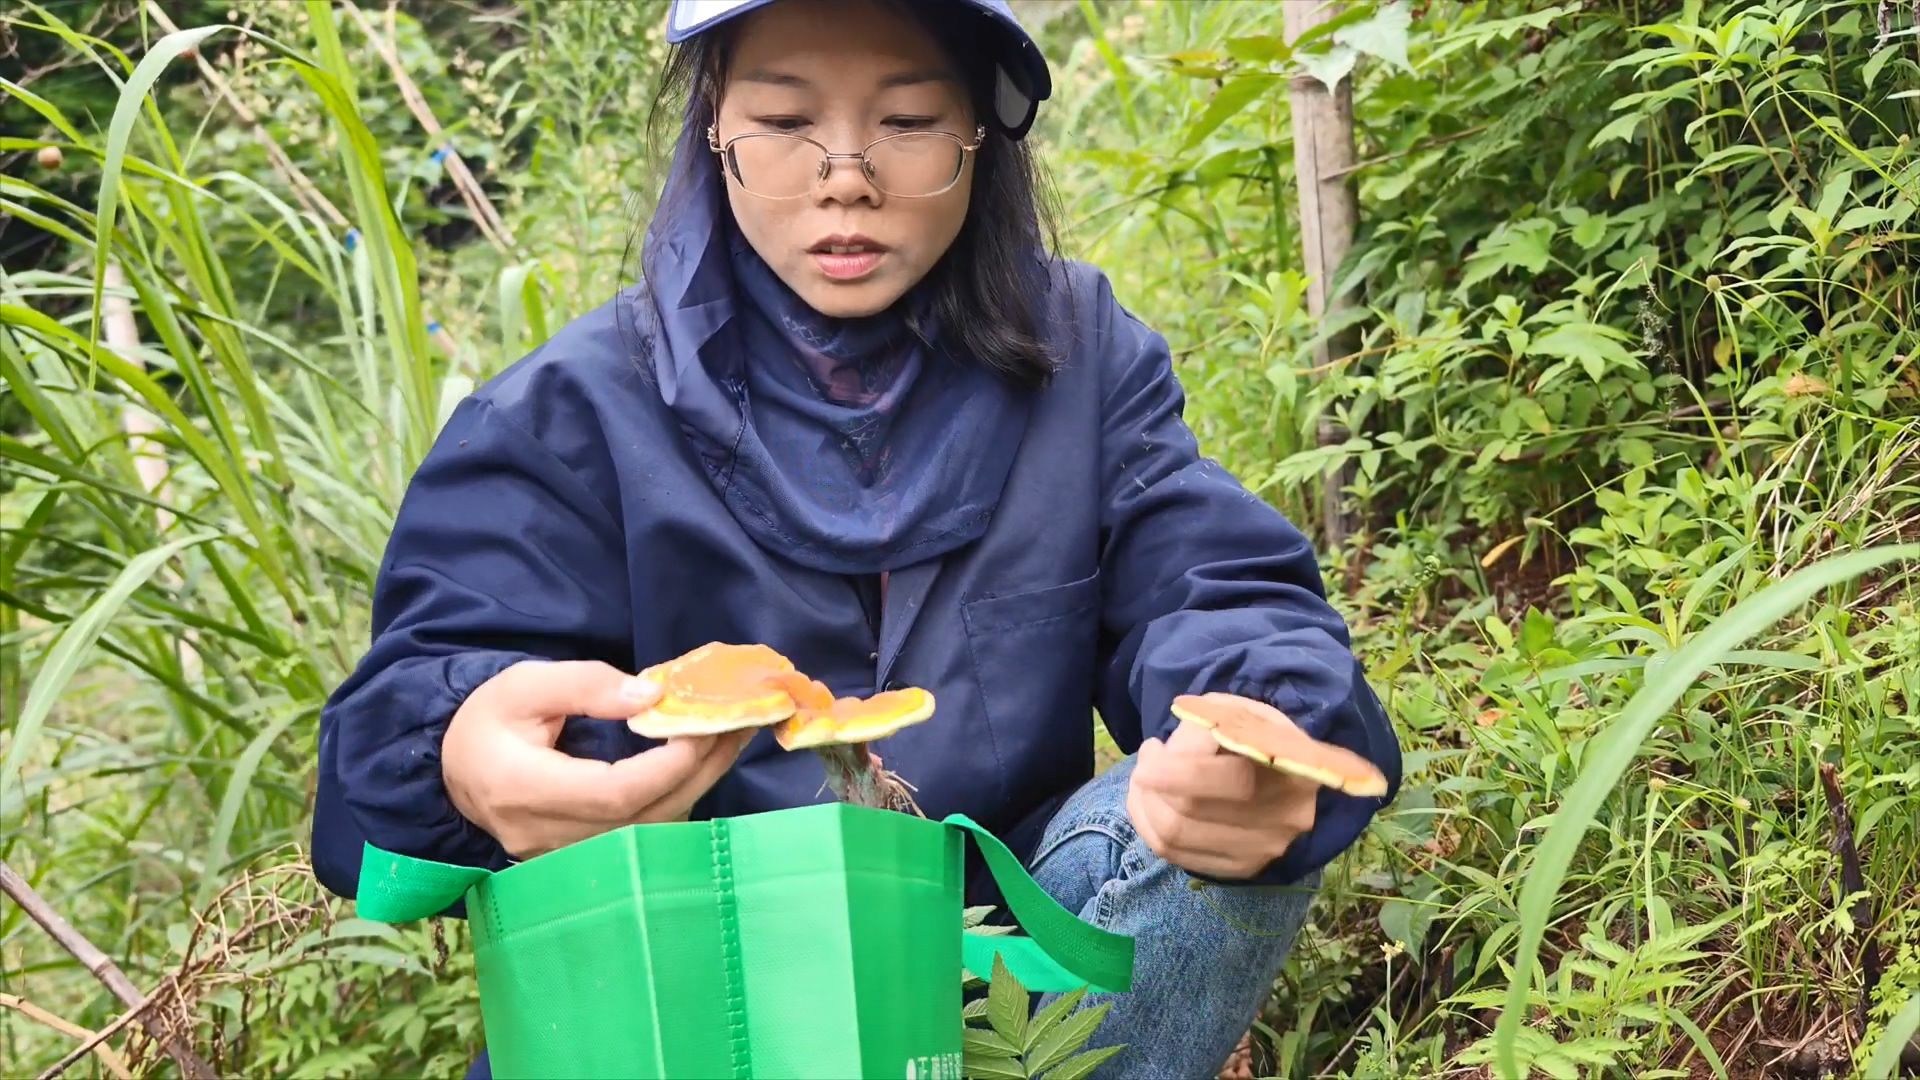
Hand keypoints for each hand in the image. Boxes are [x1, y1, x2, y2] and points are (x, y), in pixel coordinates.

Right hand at [442, 659, 752, 859]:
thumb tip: (651, 695)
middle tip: (740, 723)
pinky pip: (646, 836)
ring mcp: (567, 857)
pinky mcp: (586, 860)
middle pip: (644, 817)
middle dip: (700, 768)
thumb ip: (585, 685)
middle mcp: (549, 838)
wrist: (458, 770)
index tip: (700, 725)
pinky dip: (681, 797)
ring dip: (699, 783)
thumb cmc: (489, 721)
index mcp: (524, 792)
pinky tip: (702, 761)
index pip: (613, 794)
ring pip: (653, 832)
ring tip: (731, 735)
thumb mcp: (524, 684)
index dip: (665, 766)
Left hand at [1125, 715, 1319, 879]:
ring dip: (1144, 805)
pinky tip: (1152, 803)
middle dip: (1150, 784)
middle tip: (1146, 761)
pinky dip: (1149, 827)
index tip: (1148, 754)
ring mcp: (1265, 848)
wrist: (1286, 774)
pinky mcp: (1243, 868)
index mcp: (1295, 768)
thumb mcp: (1237, 710)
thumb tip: (1165, 754)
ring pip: (1175, 838)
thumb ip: (1205, 722)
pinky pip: (1176, 856)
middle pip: (1191, 811)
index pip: (1232, 780)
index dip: (1178, 771)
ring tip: (1144, 780)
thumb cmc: (1255, 735)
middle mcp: (1286, 816)